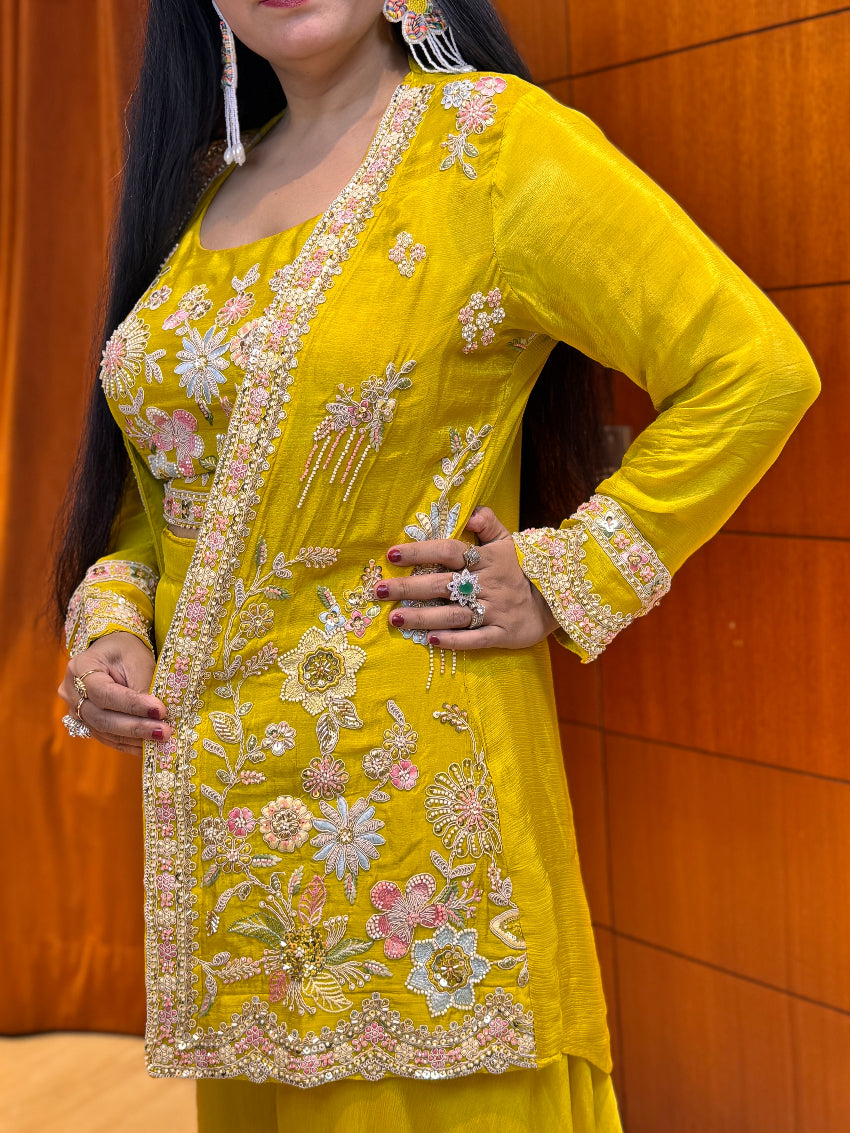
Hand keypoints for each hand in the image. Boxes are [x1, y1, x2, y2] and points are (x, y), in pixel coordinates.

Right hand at [58, 632, 172, 754]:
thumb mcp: (137, 662)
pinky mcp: (86, 723)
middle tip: (164, 731)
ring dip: (135, 739)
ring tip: (162, 739)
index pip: (104, 693)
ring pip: (104, 731)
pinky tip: (149, 746)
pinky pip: (107, 738)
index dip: (132, 704)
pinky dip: (129, 743)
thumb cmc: (127, 652)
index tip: (159, 710)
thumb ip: (143, 689)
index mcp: (81, 667)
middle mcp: (71, 691)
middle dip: (135, 727)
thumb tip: (158, 718)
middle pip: (101, 717)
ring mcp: (74, 710)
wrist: (113, 653)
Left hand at [377, 506, 557, 650]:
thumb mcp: (511, 541)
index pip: (448, 552)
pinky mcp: (505, 634)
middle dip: (408, 588)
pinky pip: (477, 638)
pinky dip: (455, 640)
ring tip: (395, 618)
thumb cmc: (528, 568)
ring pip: (453, 614)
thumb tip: (472, 511)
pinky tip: (431, 640)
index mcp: (486, 559)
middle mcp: (487, 584)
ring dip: (422, 617)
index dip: (420, 552)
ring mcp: (495, 611)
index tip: (392, 554)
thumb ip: (488, 525)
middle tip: (378, 592)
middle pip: (441, 585)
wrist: (564, 596)